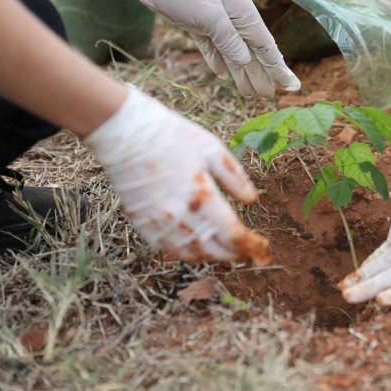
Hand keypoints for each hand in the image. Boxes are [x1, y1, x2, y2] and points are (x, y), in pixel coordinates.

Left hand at [78, 0, 300, 97]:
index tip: (291, 86)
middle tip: (270, 97)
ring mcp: (214, 20)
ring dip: (241, 72)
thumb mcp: (210, 17)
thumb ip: (230, 41)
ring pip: (232, 52)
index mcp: (243, 11)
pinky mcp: (196, 23)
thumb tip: (246, 61)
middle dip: (261, 74)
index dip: (278, 67)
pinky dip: (218, 60)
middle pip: (251, 51)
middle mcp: (233, 16)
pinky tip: (222, 74)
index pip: (266, 45)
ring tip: (250, 94)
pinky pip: (212, 47)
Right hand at [83, 86, 269, 263]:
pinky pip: (166, 249)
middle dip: (235, 254)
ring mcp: (158, 222)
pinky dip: (185, 253)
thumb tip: (252, 200)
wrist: (127, 133)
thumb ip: (235, 177)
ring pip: (190, 254)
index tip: (262, 246)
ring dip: (212, 257)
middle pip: (214, 249)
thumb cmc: (172, 136)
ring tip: (225, 252)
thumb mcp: (212, 149)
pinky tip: (196, 247)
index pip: (233, 234)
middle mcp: (180, 215)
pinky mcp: (141, 223)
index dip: (250, 245)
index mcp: (202, 196)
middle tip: (248, 252)